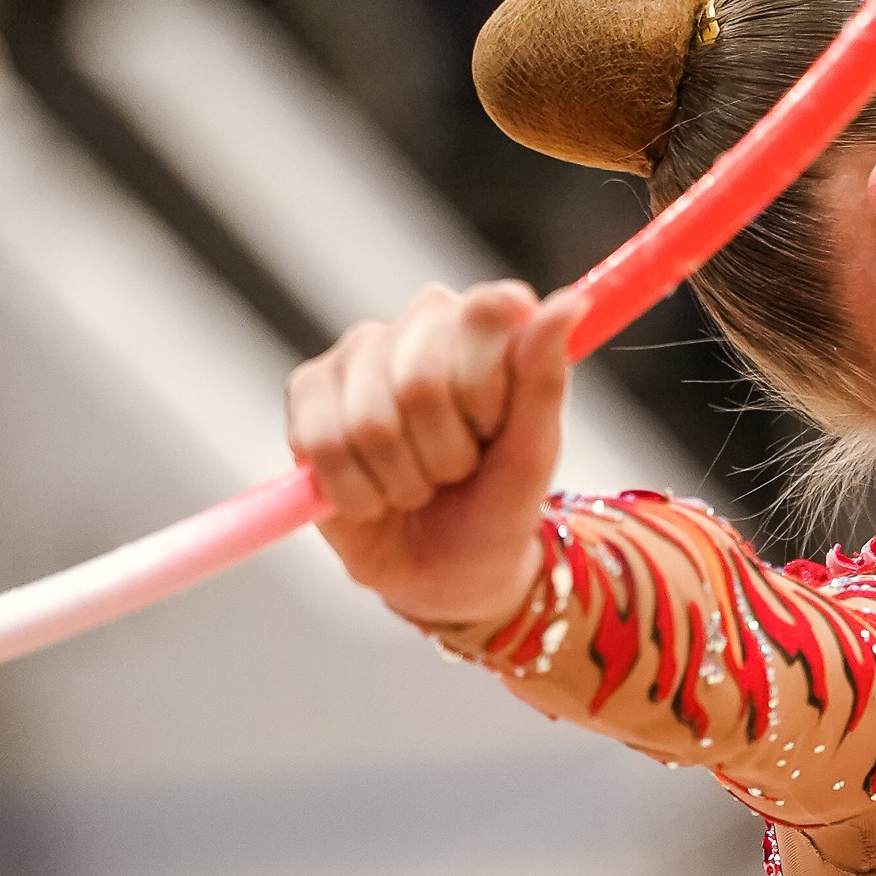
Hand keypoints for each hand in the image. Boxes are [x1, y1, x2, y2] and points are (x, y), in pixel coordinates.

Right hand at [285, 281, 583, 630]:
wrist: (445, 573)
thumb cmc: (497, 505)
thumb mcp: (534, 455)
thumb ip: (544, 378)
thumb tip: (569, 302)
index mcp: (485, 322)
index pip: (487, 313)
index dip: (487, 392)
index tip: (493, 429)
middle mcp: (420, 323)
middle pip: (422, 383)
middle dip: (446, 453)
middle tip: (456, 471)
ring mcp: (358, 352)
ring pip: (371, 423)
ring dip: (403, 480)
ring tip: (418, 485)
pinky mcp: (306, 392)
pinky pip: (323, 445)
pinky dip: (358, 493)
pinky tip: (374, 493)